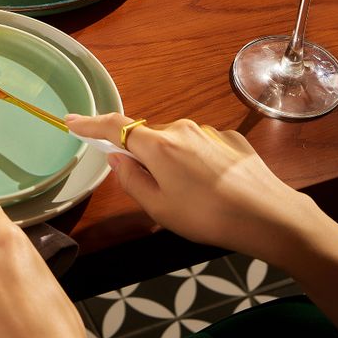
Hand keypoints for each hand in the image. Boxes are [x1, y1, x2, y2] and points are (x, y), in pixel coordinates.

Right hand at [66, 113, 312, 266]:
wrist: (267, 214)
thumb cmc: (206, 216)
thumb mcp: (159, 209)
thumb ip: (131, 180)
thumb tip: (115, 157)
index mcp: (157, 145)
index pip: (114, 127)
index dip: (90, 125)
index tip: (70, 122)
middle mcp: (180, 128)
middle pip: (148, 137)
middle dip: (144, 157)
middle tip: (157, 193)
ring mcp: (208, 131)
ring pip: (176, 142)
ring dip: (174, 162)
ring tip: (193, 198)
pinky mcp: (231, 140)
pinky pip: (202, 147)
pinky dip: (199, 163)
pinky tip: (215, 188)